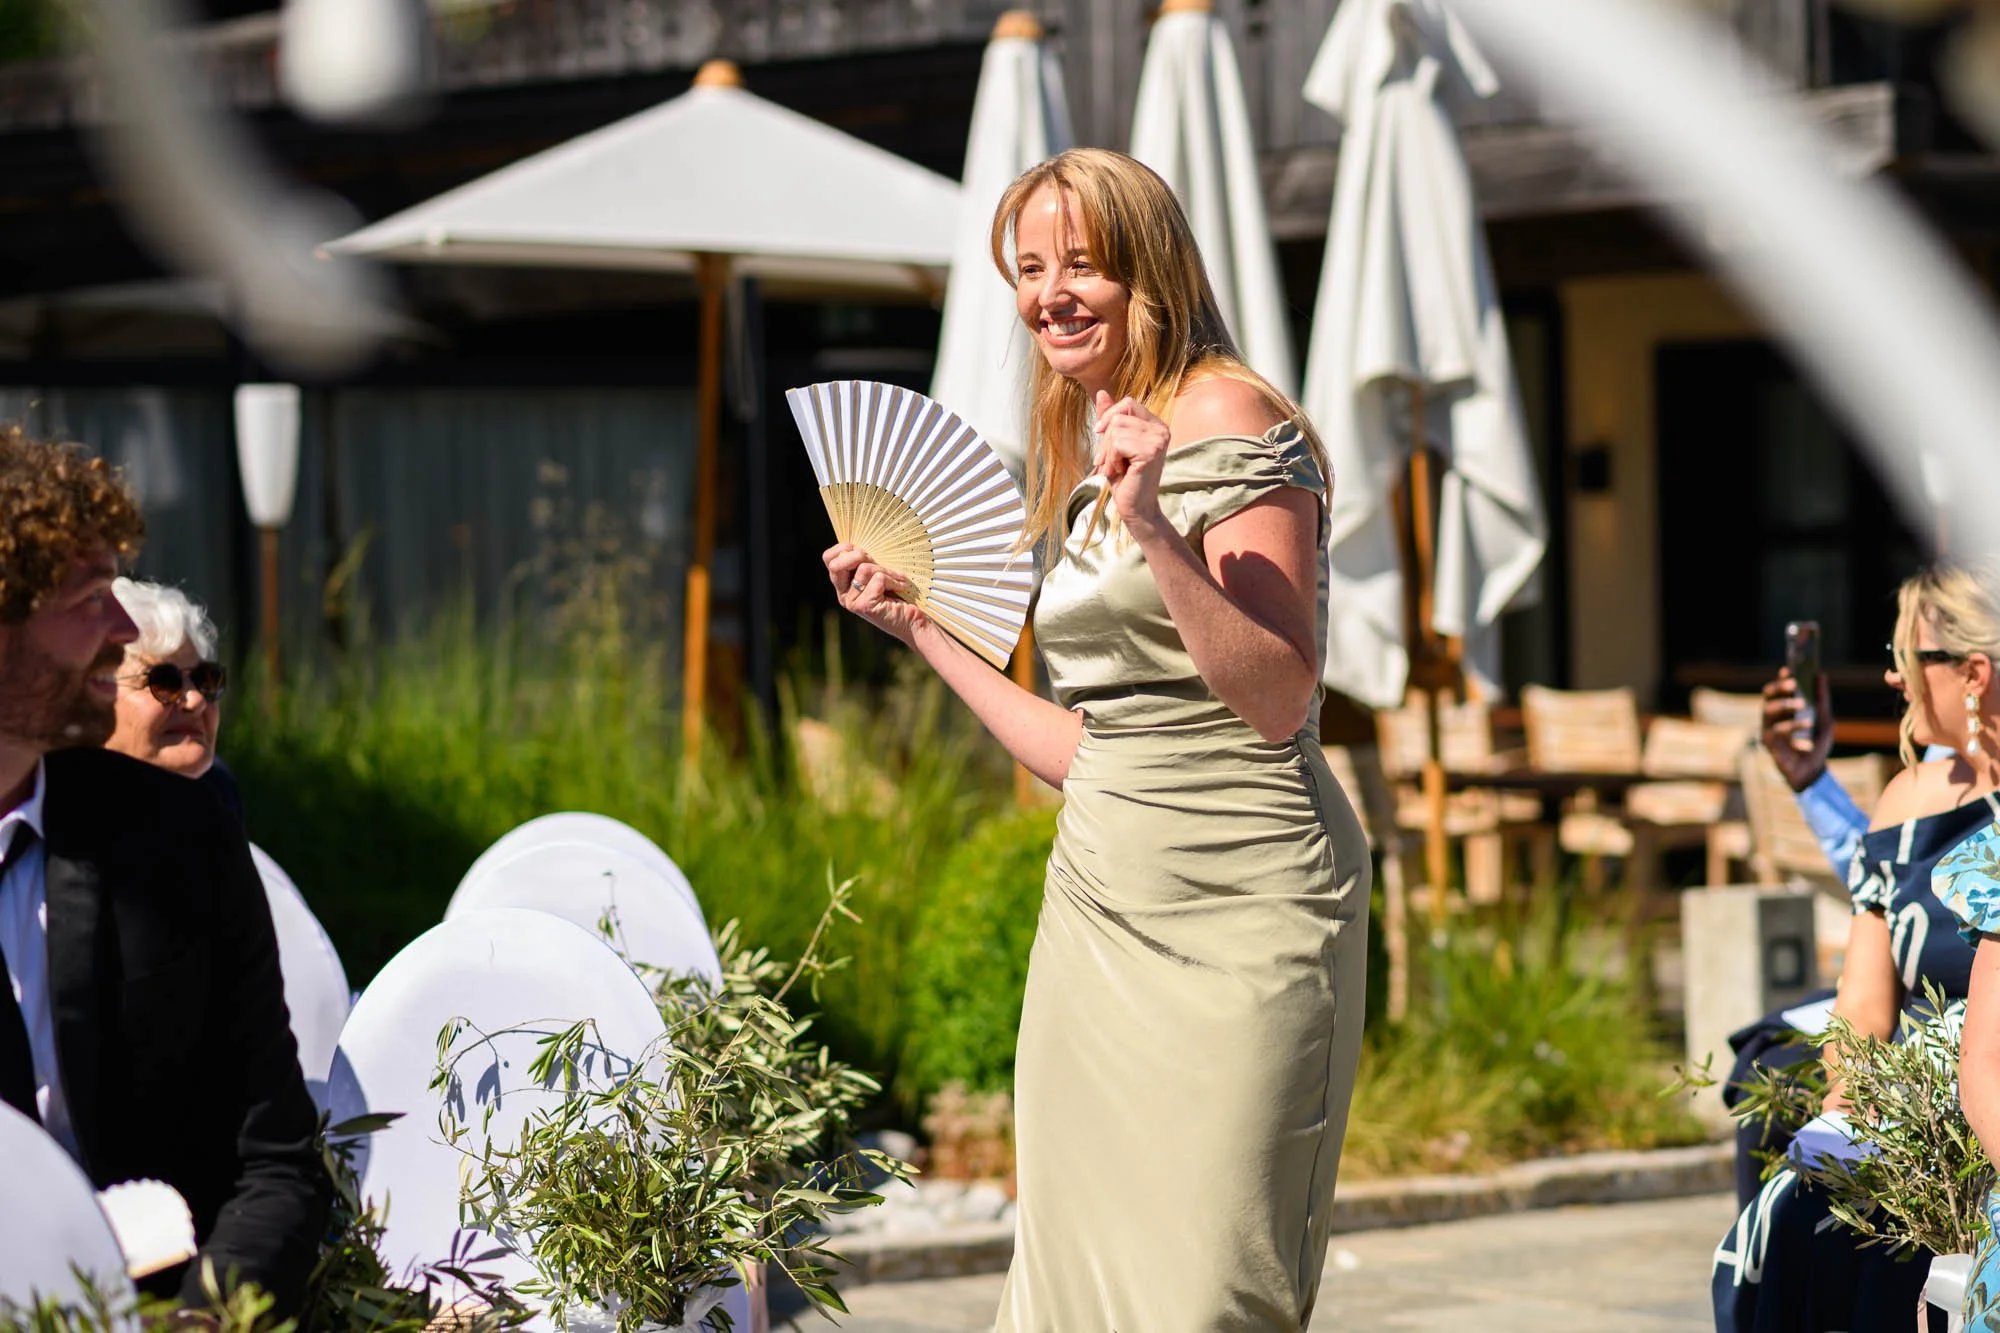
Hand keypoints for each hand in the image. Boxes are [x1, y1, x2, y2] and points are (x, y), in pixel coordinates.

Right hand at [823, 543, 925, 645]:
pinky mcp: (864, 606)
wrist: (915, 622)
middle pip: (836, 564)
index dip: (843, 548)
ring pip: (864, 568)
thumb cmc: (901, 594)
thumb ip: (867, 560)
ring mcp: (852, 602)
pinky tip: (901, 588)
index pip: (829, 558)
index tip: (863, 550)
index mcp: (844, 584)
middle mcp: (843, 594)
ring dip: (887, 570)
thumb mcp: (880, 572)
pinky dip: (894, 580)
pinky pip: (878, 578)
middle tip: (878, 563)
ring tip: (897, 580)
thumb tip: (861, 542)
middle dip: (859, 555)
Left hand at [1092, 390, 1170, 537]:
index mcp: (1155, 424)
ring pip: (1116, 429)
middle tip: (1110, 462)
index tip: (1100, 433)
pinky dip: (1112, 458)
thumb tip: (1102, 392)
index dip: (1109, 416)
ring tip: (1116, 467)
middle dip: (1106, 441)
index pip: (1128, 402)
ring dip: (1108, 452)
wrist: (1135, 507)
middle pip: (1118, 416)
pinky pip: (1118, 443)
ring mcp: (1159, 439)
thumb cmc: (1124, 477)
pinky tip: (1121, 471)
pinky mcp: (1151, 451)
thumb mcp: (1113, 444)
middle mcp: (1161, 429)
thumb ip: (1110, 419)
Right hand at [1763, 667, 1832, 791]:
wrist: (1813, 772)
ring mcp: (1768, 731)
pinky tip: (1807, 745)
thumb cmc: (1815, 744)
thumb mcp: (1823, 719)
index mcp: (1783, 710)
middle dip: (1780, 689)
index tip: (1789, 670)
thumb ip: (1821, 699)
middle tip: (1795, 685)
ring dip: (1787, 708)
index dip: (1780, 679)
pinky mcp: (1769, 746)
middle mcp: (1772, 718)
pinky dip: (1795, 737)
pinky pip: (1777, 735)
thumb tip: (1821, 674)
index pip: (1777, 690)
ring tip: (1805, 711)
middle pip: (1768, 697)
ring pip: (1769, 713)